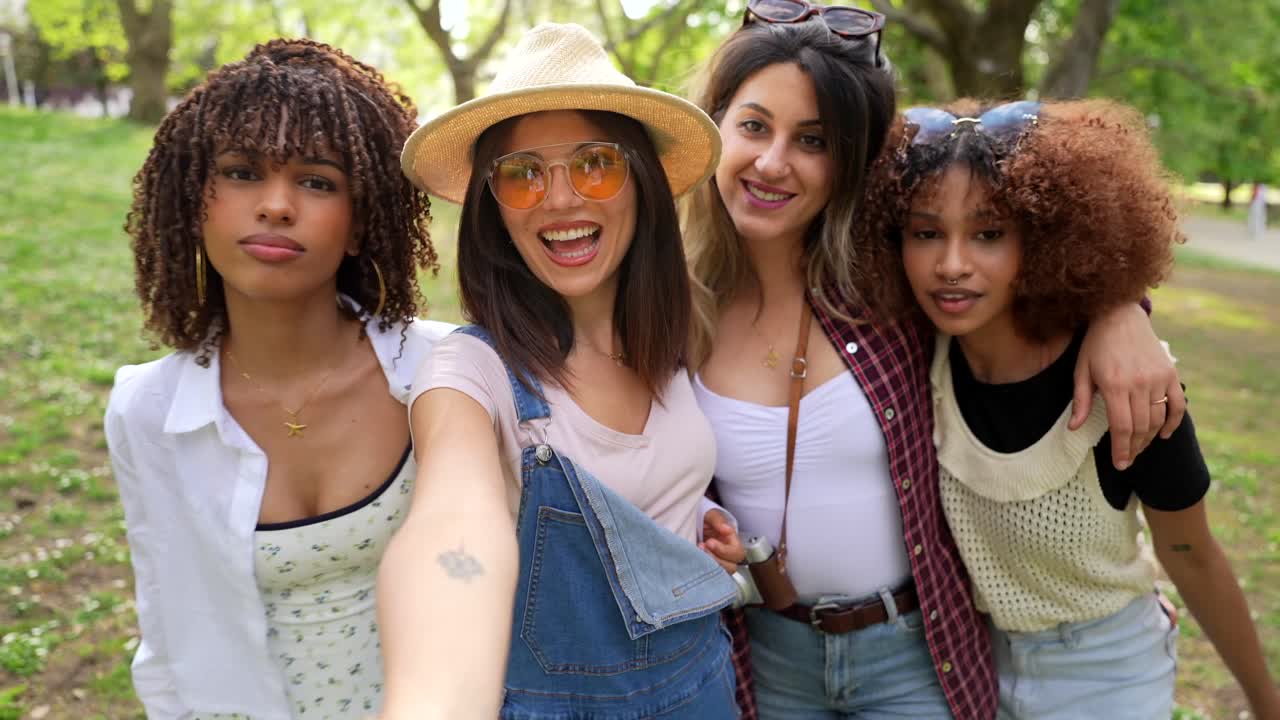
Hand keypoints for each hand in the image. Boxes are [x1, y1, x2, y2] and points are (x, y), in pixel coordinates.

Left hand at [700, 509, 745, 573]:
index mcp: (731, 541)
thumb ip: (718, 520)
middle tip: (702, 547)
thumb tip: (726, 529)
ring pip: (721, 574)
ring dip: (709, 564)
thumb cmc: (702, 518)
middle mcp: (727, 554)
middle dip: (716, 559)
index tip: (709, 542)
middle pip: (731, 566)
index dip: (724, 550)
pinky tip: (694, 560)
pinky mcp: (707, 568)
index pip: (737, 552)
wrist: (688, 524)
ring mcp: (717, 562)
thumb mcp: (709, 514)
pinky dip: (703, 570)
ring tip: (697, 552)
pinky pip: (710, 576)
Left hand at [1072, 303, 1184, 469]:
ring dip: (1149, 438)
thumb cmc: (1096, 345)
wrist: (1120, 315)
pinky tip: (1162, 435)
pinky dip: (1172, 422)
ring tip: (1138, 447)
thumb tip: (1074, 429)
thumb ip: (1081, 401)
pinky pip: (1177, 404)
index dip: (1121, 449)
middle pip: (1140, 427)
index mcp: (1114, 384)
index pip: (1121, 427)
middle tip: (1127, 460)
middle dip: (1133, 448)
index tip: (1120, 464)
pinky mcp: (1170, 373)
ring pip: (1158, 419)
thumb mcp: (1081, 371)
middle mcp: (1139, 383)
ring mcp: (1158, 378)